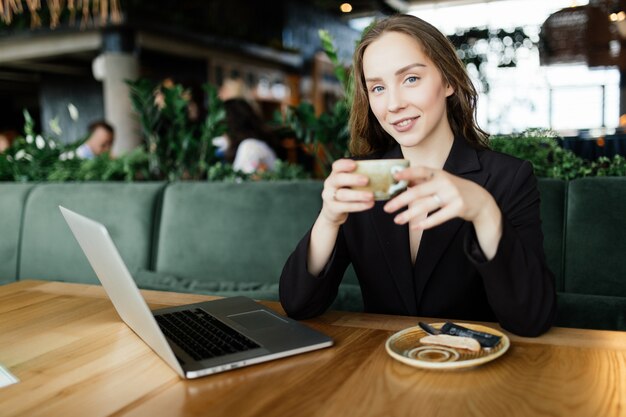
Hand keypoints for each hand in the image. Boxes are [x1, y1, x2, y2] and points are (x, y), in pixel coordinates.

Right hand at [320, 159, 374, 225]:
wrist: (333, 210)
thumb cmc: (346, 192)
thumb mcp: (349, 183)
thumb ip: (359, 177)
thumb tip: (380, 174)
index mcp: (335, 174)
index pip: (337, 166)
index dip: (344, 164)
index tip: (354, 165)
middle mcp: (330, 183)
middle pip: (339, 179)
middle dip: (353, 179)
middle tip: (366, 180)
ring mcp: (329, 196)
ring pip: (342, 194)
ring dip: (358, 195)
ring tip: (371, 196)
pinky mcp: (333, 208)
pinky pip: (345, 207)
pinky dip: (358, 206)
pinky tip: (369, 204)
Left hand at [383, 166, 498, 230]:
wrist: (480, 199)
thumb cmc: (453, 189)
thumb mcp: (439, 181)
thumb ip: (421, 181)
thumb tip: (398, 182)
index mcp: (438, 174)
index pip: (420, 170)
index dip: (407, 173)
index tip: (394, 177)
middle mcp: (444, 182)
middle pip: (418, 192)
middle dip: (400, 200)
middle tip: (386, 208)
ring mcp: (452, 194)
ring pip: (426, 206)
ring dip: (409, 214)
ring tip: (397, 220)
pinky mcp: (458, 207)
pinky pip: (438, 217)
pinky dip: (426, 223)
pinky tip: (414, 226)